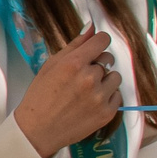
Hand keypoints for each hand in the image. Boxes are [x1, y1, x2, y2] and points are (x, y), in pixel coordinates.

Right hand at [13, 30, 121, 156]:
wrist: (38, 130)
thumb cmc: (40, 96)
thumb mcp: (51, 65)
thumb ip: (74, 46)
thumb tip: (91, 27)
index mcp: (74, 63)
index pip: (102, 40)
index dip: (98, 43)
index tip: (94, 49)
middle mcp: (90, 78)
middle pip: (108, 58)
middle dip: (98, 64)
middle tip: (82, 76)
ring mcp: (100, 96)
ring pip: (115, 77)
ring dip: (105, 81)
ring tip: (87, 91)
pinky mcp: (107, 112)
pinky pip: (117, 95)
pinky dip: (107, 97)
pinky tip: (91, 102)